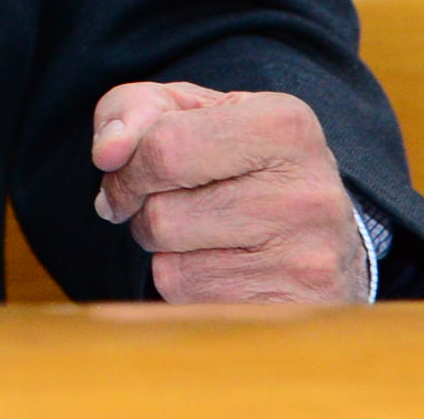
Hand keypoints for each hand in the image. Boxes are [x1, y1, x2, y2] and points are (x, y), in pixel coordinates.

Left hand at [89, 81, 363, 303]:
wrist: (317, 237)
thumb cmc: (238, 161)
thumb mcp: (191, 113)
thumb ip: (133, 111)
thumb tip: (106, 152)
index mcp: (283, 124)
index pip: (165, 146)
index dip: (126, 166)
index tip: (125, 171)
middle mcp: (306, 192)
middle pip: (161, 213)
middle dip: (141, 210)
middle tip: (165, 202)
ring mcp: (305, 260)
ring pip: (170, 265)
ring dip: (162, 252)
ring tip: (200, 233)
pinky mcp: (288, 311)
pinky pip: (190, 304)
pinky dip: (185, 287)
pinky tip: (222, 267)